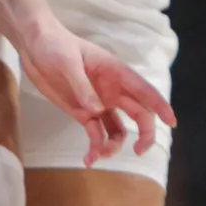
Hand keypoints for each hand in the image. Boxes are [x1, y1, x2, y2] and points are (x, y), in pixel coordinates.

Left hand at [18, 21, 175, 166]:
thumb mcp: (67, 62)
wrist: (34, 46)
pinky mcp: (83, 113)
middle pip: (139, 114)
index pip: (143, 90)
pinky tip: (88, 160)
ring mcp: (99, 103)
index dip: (160, 105)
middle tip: (139, 151)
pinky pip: (96, 134)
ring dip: (114, 145)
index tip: (171, 122)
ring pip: (118, 129)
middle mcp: (112, 90)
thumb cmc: (54, 45)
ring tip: (99, 155)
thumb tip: (97, 111)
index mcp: (115, 72)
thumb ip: (82, 86)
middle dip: (144, 134)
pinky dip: (96, 148)